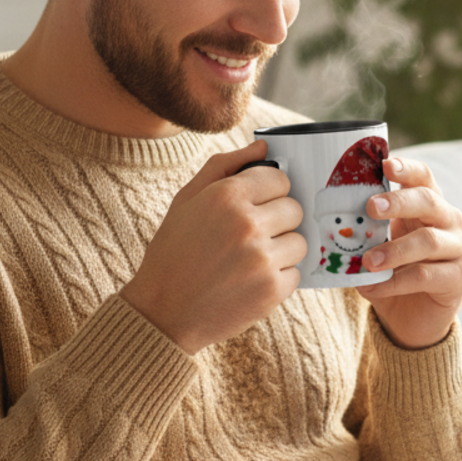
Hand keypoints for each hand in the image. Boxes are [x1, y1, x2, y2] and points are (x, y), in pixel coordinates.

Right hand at [121, 140, 305, 353]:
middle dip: (277, 219)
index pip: (279, 179)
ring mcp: (262, 259)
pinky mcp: (272, 290)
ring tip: (250, 260)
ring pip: (300, 241)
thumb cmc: (173, 253)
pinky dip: (278, 278)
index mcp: (227, 196)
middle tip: (250, 236)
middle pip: (294, 208)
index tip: (256, 205)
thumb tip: (264, 146)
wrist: (161, 313)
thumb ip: (225, 167)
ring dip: (281, 249)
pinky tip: (251, 282)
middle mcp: (248, 224)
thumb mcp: (187, 200)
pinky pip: (296, 273)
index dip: (269, 192)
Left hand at [359, 156, 461, 349]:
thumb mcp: (376, 244)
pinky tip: (372, 289)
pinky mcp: (458, 278)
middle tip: (371, 207)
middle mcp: (448, 221)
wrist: (411, 318)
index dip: (407, 168)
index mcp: (428, 204)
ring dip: (394, 250)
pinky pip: (426, 275)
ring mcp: (458, 249)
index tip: (386, 165)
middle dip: (399, 202)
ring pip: (429, 241)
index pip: (423, 177)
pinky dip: (395, 282)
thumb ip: (364, 229)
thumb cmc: (391, 272)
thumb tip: (327, 218)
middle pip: (429, 201)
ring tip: (367, 261)